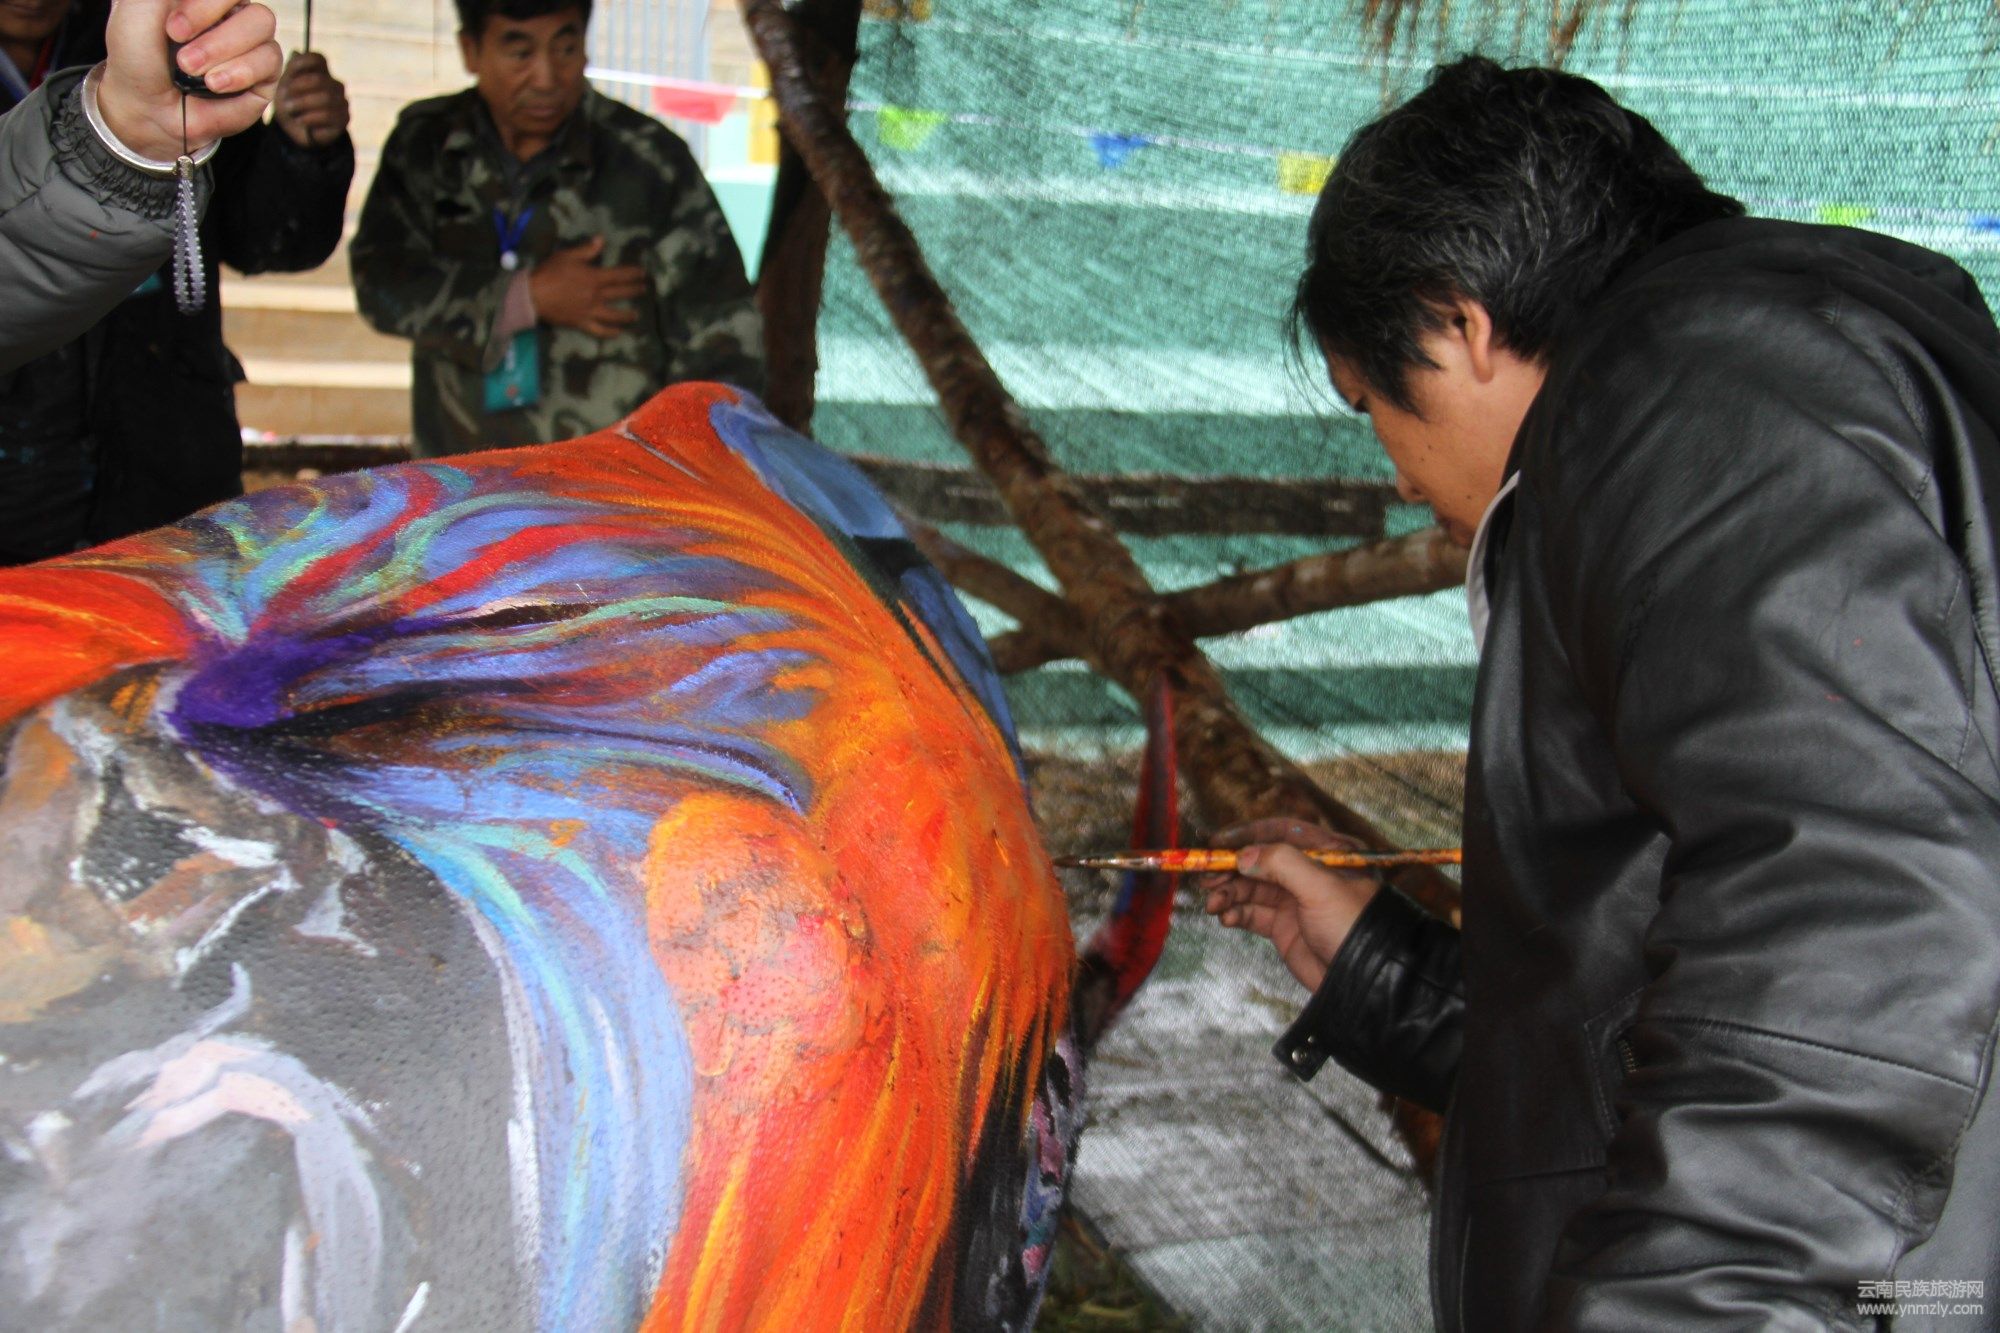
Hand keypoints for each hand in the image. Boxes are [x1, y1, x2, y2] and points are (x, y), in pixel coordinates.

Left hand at [98, 0, 282, 161]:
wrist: (147, 106)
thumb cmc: (138, 55)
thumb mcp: (136, 8)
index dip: (204, 5)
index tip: (173, 30)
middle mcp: (230, 11)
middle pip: (250, 0)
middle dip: (216, 31)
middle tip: (184, 59)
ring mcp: (251, 41)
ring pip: (263, 24)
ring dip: (224, 49)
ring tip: (194, 72)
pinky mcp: (265, 74)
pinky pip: (270, 60)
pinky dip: (239, 73)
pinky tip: (214, 85)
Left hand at [272, 51, 347, 148]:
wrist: (294, 131)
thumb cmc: (289, 103)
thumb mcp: (283, 84)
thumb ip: (290, 69)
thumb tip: (296, 53)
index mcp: (320, 71)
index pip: (317, 59)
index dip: (302, 64)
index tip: (287, 75)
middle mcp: (335, 84)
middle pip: (320, 79)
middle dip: (298, 89)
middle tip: (284, 99)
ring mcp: (342, 102)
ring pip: (325, 98)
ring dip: (303, 105)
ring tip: (291, 112)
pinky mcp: (344, 119)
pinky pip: (329, 116)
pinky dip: (311, 118)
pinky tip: (302, 121)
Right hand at [529, 237, 646, 338]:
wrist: (533, 295)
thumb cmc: (549, 272)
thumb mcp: (567, 256)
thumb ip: (587, 250)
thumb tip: (601, 240)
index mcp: (594, 278)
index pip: (619, 275)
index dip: (633, 274)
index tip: (643, 273)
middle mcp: (596, 296)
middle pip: (620, 293)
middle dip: (634, 290)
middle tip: (644, 290)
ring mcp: (590, 311)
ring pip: (614, 315)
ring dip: (627, 315)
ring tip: (636, 315)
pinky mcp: (582, 323)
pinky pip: (599, 330)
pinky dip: (610, 333)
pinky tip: (618, 333)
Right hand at [1199, 818, 1379, 992]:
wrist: (1364, 980)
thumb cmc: (1352, 925)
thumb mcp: (1321, 887)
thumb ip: (1281, 864)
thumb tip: (1243, 857)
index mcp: (1326, 853)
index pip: (1281, 832)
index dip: (1248, 835)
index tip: (1218, 842)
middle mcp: (1309, 873)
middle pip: (1260, 861)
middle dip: (1232, 869)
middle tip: (1207, 878)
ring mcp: (1294, 901)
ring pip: (1251, 888)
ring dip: (1228, 893)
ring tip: (1213, 905)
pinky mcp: (1283, 927)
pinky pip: (1252, 914)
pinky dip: (1236, 913)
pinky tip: (1226, 919)